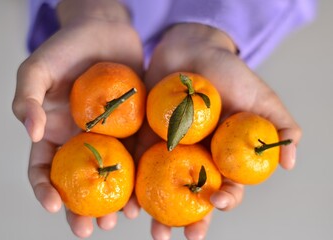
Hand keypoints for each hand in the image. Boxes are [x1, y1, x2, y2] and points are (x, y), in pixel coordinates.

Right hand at [12, 0, 142, 237]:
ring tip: (121, 218)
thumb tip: (31, 132)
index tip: (53, 206)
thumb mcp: (37, 69)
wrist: (106, 30)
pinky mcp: (135, 127)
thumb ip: (27, 99)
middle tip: (90, 229)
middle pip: (80, 182)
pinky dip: (140, 176)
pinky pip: (137, 155)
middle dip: (83, 209)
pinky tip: (144, 192)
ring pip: (111, 176)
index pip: (44, 169)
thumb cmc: (66, 47)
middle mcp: (82, 140)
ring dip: (114, 200)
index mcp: (55, 132)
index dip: (44, 190)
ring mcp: (110, 136)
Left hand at [132, 23, 301, 239]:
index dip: (225, 198)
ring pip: (161, 186)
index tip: (219, 203)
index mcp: (221, 155)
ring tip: (149, 228)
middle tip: (173, 236)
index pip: (225, 184)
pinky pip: (138, 163)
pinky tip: (129, 202)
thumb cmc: (228, 72)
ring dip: (154, 210)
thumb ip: (278, 127)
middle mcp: (194, 157)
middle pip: (189, 194)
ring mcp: (168, 149)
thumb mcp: (260, 97)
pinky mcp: (144, 137)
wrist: (190, 50)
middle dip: (183, 219)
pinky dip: (133, 182)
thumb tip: (288, 164)